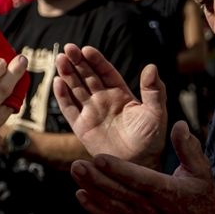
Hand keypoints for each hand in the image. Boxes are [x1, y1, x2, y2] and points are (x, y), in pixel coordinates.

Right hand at [54, 44, 165, 169]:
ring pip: (75, 88)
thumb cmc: (151, 140)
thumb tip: (152, 67)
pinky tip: (57, 82)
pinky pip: (69, 108)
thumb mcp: (156, 113)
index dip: (95, 60)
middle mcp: (103, 100)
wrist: (140, 165)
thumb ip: (154, 90)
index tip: (87, 50)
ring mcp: (90, 112)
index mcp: (120, 93)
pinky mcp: (81, 126)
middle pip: (86, 76)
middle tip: (69, 48)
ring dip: (67, 74)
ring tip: (60, 60)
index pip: (105, 72)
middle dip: (77, 62)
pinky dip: (62, 96)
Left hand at [70, 121, 214, 213]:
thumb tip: (180, 125)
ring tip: (75, 171)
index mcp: (165, 190)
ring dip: (91, 188)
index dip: (118, 169)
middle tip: (77, 164)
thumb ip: (189, 149)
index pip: (138, 178)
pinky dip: (94, 209)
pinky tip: (80, 196)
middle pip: (118, 191)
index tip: (99, 158)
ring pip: (111, 203)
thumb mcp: (202, 173)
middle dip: (96, 178)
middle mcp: (149, 205)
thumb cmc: (203, 200)